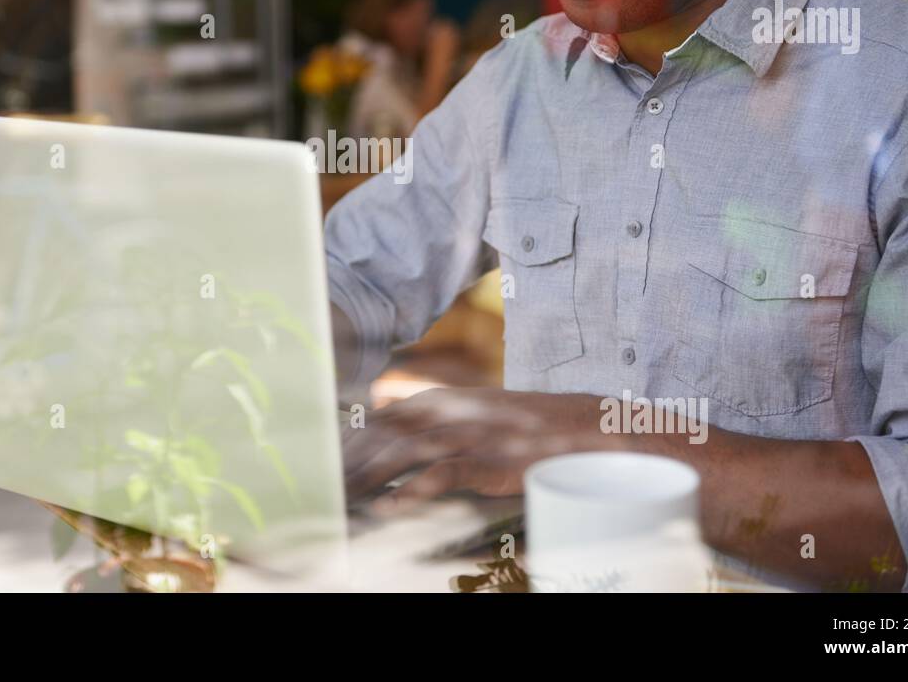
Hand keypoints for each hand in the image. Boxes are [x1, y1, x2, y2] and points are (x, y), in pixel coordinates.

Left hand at [342, 387, 614, 512]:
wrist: (590, 424)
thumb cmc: (530, 424)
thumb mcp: (478, 412)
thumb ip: (439, 419)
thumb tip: (393, 428)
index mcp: (443, 400)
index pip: (380, 419)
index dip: (348, 442)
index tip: (319, 465)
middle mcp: (451, 413)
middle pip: (384, 435)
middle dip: (348, 463)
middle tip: (318, 490)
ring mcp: (471, 435)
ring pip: (405, 452)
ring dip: (368, 478)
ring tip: (339, 501)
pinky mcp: (493, 460)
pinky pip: (446, 473)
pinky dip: (415, 489)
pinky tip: (391, 507)